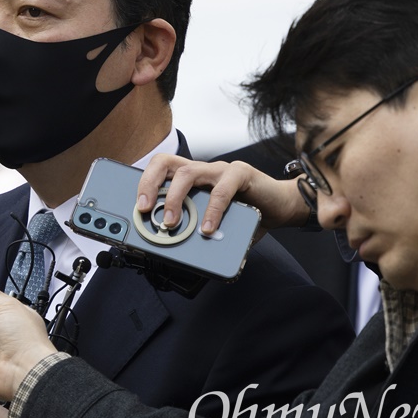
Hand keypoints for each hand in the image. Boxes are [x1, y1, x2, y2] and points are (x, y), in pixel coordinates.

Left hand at [136, 154, 308, 233]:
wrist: (281, 206)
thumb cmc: (245, 214)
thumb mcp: (211, 224)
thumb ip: (194, 231)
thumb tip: (172, 253)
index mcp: (190, 178)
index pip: (159, 169)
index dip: (143, 184)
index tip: (136, 207)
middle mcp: (201, 170)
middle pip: (166, 163)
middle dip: (149, 184)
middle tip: (146, 210)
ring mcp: (220, 169)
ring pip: (187, 173)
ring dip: (175, 199)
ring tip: (172, 223)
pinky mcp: (241, 173)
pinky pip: (222, 189)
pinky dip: (211, 210)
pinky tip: (207, 229)